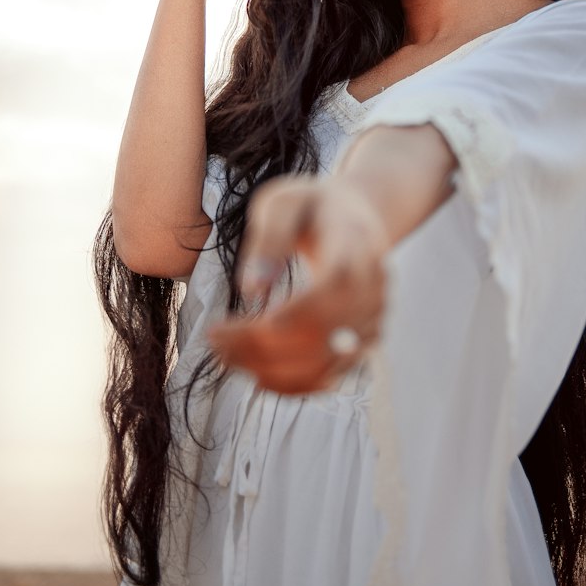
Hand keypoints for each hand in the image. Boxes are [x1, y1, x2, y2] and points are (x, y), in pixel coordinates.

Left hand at [206, 173, 388, 393]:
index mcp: (355, 246)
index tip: (244, 324)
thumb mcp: (285, 202)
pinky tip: (255, 375)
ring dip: (270, 369)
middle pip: (324, 332)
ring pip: (325, 363)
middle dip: (263, 345)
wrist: (357, 219)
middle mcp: (372, 290)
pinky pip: (329, 376)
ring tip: (224, 355)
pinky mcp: (361, 344)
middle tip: (213, 339)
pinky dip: (291, 384)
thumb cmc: (312, 208)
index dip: (296, 312)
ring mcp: (371, 321)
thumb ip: (269, 238)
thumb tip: (252, 288)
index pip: (336, 286)